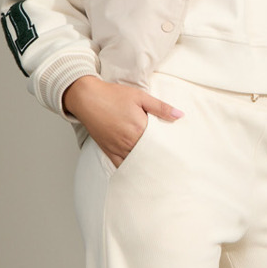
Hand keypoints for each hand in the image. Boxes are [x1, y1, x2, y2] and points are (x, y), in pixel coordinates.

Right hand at [63, 75, 181, 165]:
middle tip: (173, 163)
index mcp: (139, 128)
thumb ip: (161, 108)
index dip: (170, 148)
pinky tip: (139, 171)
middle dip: (160, 158)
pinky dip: (131, 169)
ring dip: (147, 165)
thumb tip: (180, 115)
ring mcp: (117, 148)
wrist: (86, 98)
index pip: (160, 143)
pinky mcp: (108, 150)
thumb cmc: (113, 95)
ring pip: (137, 163)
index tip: (179, 152)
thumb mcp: (140, 97)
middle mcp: (128, 141)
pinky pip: (121, 165)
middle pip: (150, 155)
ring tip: (159, 169)